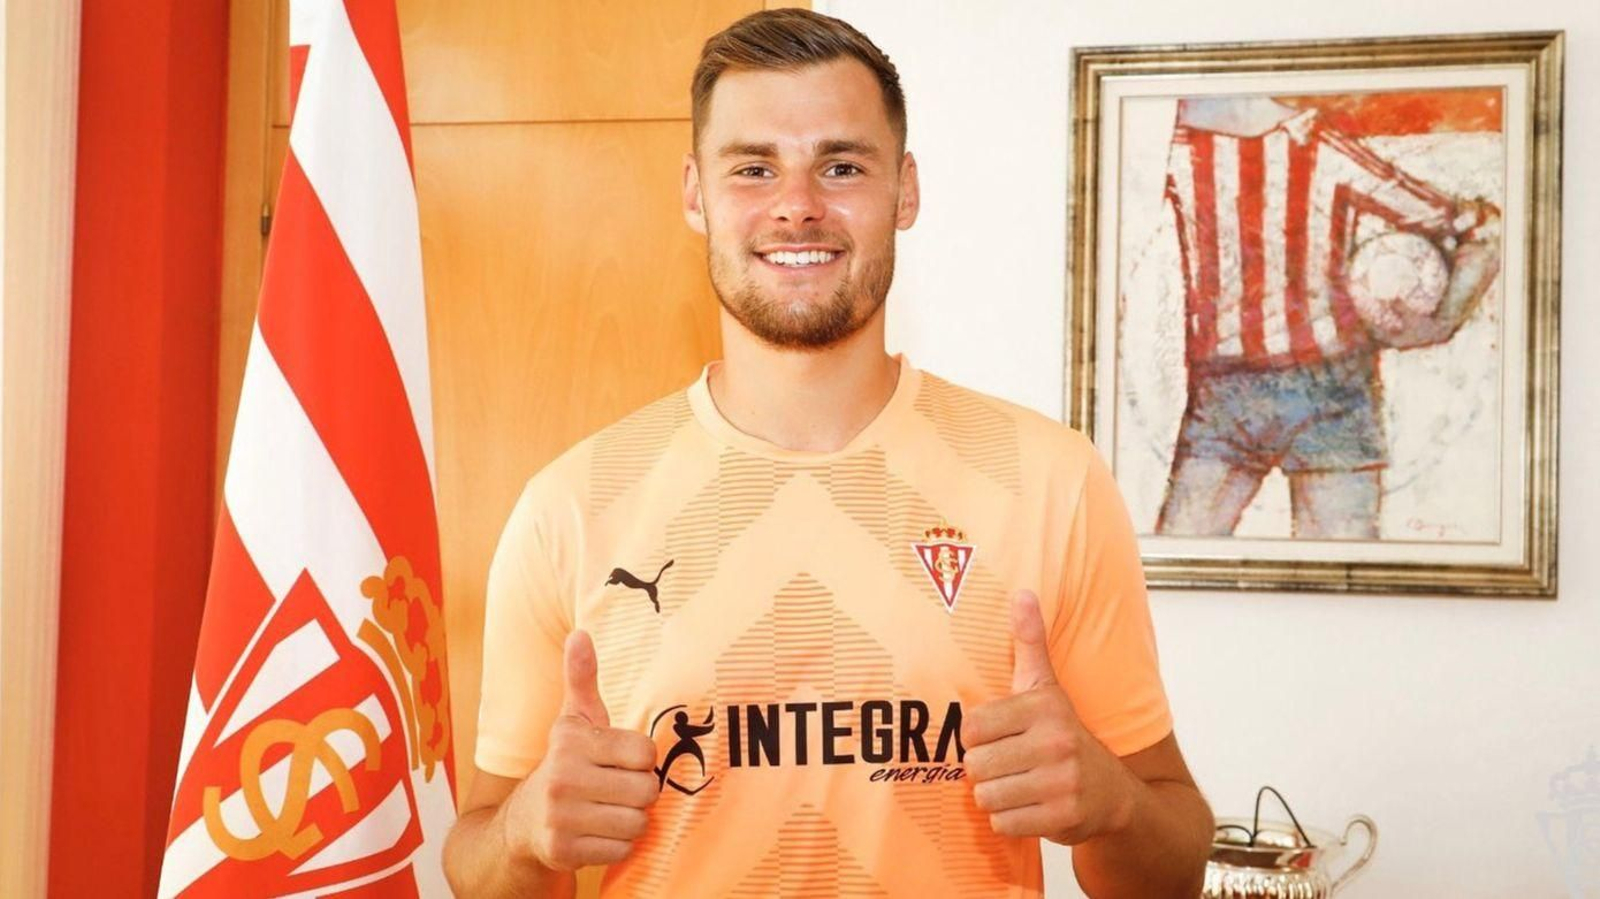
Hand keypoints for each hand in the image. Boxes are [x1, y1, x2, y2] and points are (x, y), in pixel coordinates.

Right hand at [504, 630, 658, 870]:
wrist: (521, 824)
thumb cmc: (565, 765)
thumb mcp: (572, 722)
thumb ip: (581, 679)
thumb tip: (580, 633)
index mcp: (570, 740)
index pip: (645, 753)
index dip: (641, 761)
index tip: (621, 763)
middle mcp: (562, 776)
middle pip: (647, 791)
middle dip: (639, 794)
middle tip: (616, 791)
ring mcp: (560, 817)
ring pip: (638, 823)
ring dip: (630, 821)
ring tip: (606, 812)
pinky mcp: (562, 851)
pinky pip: (622, 850)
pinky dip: (616, 846)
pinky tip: (596, 834)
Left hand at [961, 590, 1137, 844]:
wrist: (1114, 793)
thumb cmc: (1065, 736)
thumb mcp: (1047, 687)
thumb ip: (1030, 642)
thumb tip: (1022, 593)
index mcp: (1044, 706)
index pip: (970, 727)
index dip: (977, 738)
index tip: (998, 737)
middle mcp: (1056, 741)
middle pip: (974, 766)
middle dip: (985, 771)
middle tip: (1010, 766)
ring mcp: (1061, 782)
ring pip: (986, 797)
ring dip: (995, 797)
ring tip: (1019, 786)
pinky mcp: (1063, 817)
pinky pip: (1003, 823)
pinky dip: (1009, 820)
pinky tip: (1030, 807)